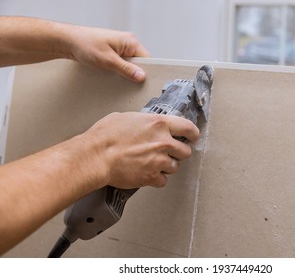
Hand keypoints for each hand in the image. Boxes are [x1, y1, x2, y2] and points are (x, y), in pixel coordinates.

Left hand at [67, 25, 149, 82]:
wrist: (68, 41)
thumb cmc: (85, 44)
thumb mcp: (108, 60)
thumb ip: (126, 69)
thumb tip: (141, 76)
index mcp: (130, 41)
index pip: (147, 59)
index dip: (145, 72)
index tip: (141, 82)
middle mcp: (127, 43)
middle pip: (139, 63)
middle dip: (133, 73)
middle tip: (126, 80)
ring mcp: (120, 48)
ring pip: (129, 65)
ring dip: (124, 72)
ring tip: (115, 75)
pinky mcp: (113, 53)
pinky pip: (121, 64)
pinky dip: (118, 71)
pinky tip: (111, 73)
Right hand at [82, 112, 199, 188]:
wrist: (96, 156)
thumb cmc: (105, 136)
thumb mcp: (126, 118)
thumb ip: (143, 122)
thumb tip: (144, 125)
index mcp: (159, 124)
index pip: (188, 127)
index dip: (192, 133)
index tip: (193, 137)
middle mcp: (163, 142)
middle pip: (185, 151)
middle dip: (179, 153)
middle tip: (170, 153)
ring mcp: (159, 161)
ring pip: (175, 167)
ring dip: (168, 167)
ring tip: (155, 164)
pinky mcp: (151, 177)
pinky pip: (163, 181)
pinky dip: (157, 179)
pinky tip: (148, 175)